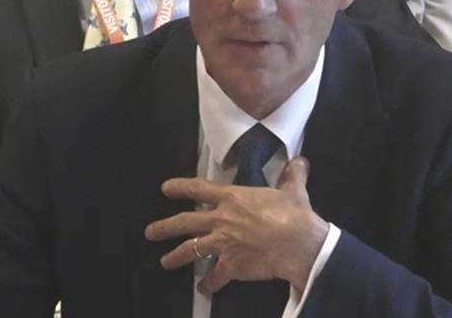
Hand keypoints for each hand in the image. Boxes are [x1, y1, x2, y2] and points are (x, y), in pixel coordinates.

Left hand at [144, 157, 328, 293]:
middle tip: (150, 232)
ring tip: (164, 262)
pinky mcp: (231, 266)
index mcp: (233, 198)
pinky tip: (204, 289)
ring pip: (191, 250)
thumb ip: (292, 176)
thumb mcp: (293, 191)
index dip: (180, 187)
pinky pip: (214, 277)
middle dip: (164, 227)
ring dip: (176, 257)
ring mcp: (223, 244)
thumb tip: (300, 162)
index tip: (166, 189)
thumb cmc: (295, 215)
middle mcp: (221, 220)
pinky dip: (208, 285)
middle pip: (185, 222)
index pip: (199, 189)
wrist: (298, 244)